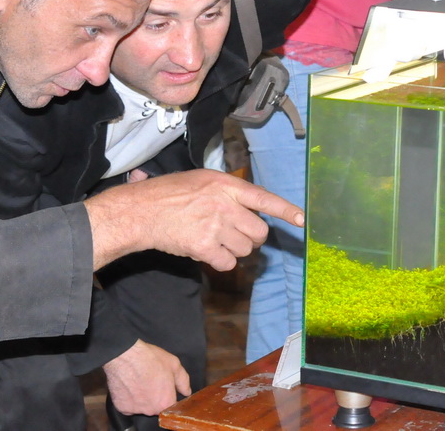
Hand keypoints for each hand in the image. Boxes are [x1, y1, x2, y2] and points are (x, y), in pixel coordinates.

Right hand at [85, 169, 304, 271]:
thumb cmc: (170, 194)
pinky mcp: (204, 246)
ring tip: (214, 240)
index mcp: (226, 185)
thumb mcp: (203, 181)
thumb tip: (252, 206)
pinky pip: (228, 263)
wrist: (142, 211)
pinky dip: (220, 262)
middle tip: (237, 236)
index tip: (302, 220)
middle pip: (259, 232)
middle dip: (253, 238)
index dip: (285, 210)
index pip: (264, 198)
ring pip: (245, 249)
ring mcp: (215, 226)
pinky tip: (206, 251)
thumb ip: (229, 192)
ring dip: (235, 250)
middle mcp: (225, 204)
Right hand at [103, 339, 190, 416]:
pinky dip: (130, 399)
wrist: (126, 356)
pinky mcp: (122, 407)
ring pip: (143, 406)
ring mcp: (135, 410)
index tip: (165, 388)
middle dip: (156, 397)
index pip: (171, 406)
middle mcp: (151, 410)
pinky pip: (129, 406)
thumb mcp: (174, 365)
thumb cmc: (150, 359)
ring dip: (143, 398)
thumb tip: (187, 391)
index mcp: (165, 402)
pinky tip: (131, 386)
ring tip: (141, 381)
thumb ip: (183, 381)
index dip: (169, 396)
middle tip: (152, 381)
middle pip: (156, 407)